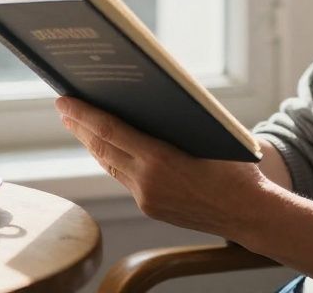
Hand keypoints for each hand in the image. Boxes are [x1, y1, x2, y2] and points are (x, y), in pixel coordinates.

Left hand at [55, 96, 271, 237]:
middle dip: (79, 126)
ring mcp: (147, 198)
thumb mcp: (207, 133)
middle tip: (63, 106)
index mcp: (159, 158)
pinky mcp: (151, 208)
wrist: (249, 212)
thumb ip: (174, 121)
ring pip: (110, 164)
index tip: (64, 100)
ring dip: (92, 143)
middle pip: (102, 148)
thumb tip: (145, 100)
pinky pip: (124, 178)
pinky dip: (112, 159)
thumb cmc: (236, 167)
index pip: (110, 131)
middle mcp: (147, 181)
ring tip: (78, 124)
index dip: (83, 114)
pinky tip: (107, 148)